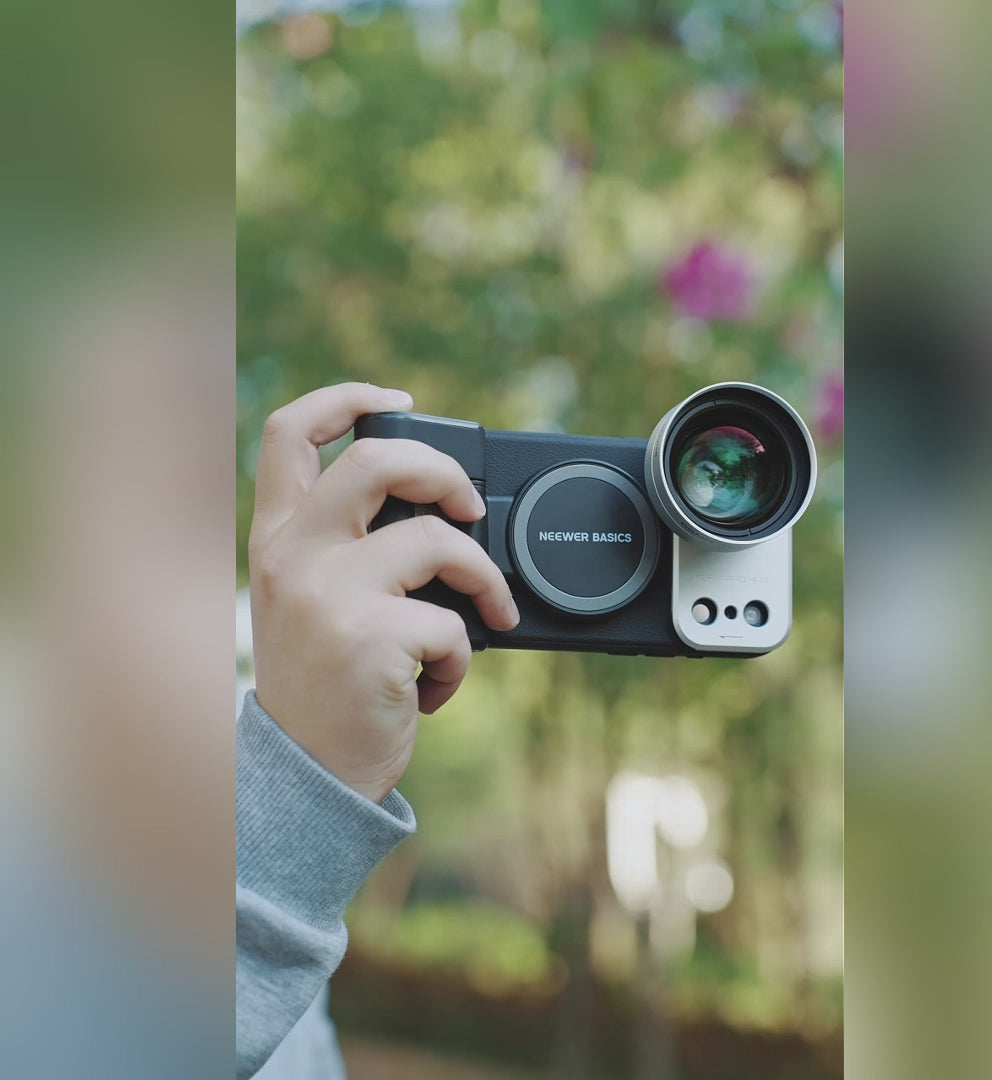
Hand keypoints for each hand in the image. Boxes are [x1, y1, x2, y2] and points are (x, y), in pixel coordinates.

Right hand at [248, 383, 518, 802]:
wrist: (308, 776)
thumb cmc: (326, 685)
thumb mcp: (311, 602)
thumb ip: (349, 547)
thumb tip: (441, 507)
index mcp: (278, 539)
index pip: (290, 432)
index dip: (347, 397)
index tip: (399, 401)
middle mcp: (294, 558)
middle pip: (377, 460)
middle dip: (446, 473)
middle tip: (471, 511)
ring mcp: (328, 597)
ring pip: (439, 540)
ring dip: (485, 578)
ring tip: (488, 614)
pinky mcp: (369, 642)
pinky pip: (454, 624)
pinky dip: (465, 655)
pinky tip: (440, 683)